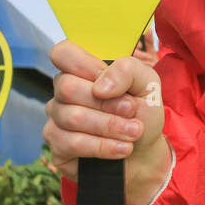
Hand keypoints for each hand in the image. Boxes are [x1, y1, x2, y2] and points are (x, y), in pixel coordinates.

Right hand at [44, 40, 169, 204]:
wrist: (144, 150)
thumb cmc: (142, 111)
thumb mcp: (147, 83)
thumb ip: (128, 70)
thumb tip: (100, 86)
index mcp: (84, 69)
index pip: (62, 53)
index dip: (82, 64)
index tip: (106, 79)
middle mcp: (64, 92)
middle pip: (67, 88)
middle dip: (107, 103)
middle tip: (131, 110)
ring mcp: (57, 119)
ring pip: (72, 117)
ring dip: (110, 126)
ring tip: (134, 132)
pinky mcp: (57, 146)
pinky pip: (72, 143)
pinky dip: (103, 146)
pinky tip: (122, 148)